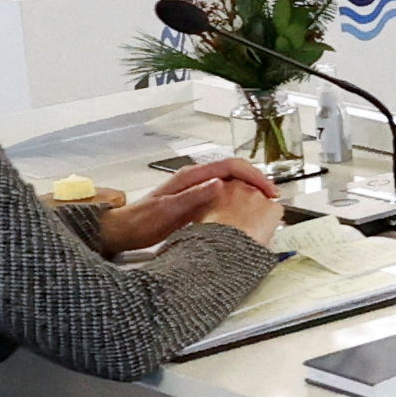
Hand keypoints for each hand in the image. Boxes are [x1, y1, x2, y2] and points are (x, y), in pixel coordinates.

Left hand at [94, 157, 276, 252]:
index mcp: (191, 176)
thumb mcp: (169, 211)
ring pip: (230, 180)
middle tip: (272, 199)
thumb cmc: (142, 222)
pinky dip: (237, 197)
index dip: (254, 176)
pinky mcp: (193, 198)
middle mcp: (194, 177)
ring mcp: (194, 187)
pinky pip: (222, 192)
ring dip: (249, 189)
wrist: (123, 230)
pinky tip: (242, 211)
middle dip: (257, 181)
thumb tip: (221, 183)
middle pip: (234, 170)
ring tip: (263, 204)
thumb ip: (195, 196)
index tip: (269, 191)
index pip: (232, 167)